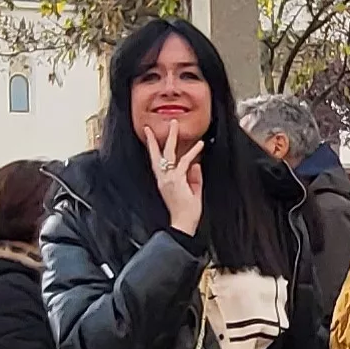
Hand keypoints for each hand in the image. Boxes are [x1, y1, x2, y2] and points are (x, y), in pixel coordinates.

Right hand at [144, 121, 205, 235]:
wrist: (182, 224)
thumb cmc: (186, 211)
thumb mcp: (192, 191)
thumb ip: (194, 178)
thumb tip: (197, 164)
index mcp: (164, 181)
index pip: (156, 160)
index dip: (152, 146)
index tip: (150, 133)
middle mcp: (163, 178)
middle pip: (158, 153)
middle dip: (157, 137)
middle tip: (161, 124)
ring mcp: (168, 178)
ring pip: (169, 153)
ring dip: (172, 137)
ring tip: (175, 124)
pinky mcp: (176, 180)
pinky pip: (185, 163)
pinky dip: (193, 153)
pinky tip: (200, 145)